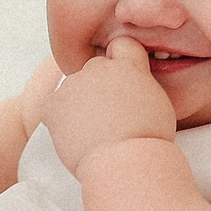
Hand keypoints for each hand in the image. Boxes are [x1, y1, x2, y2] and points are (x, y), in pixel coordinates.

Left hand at [40, 37, 176, 177]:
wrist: (125, 164)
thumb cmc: (147, 143)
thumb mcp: (158, 105)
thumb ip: (140, 85)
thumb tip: (129, 86)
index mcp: (128, 66)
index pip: (122, 46)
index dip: (121, 63)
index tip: (122, 84)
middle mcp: (99, 68)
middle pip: (94, 70)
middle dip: (99, 88)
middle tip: (109, 118)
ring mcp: (74, 84)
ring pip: (73, 90)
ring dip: (79, 106)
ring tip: (95, 133)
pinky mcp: (53, 104)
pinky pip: (53, 108)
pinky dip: (60, 122)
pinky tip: (77, 137)